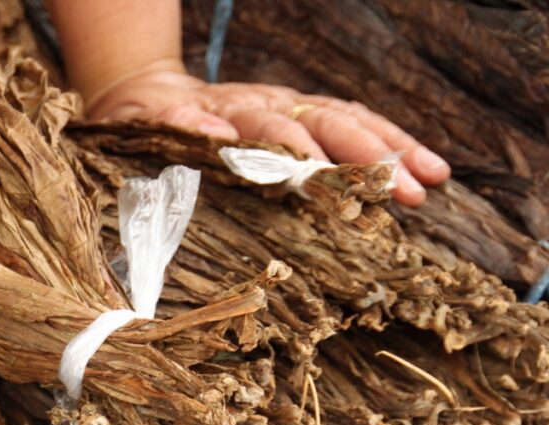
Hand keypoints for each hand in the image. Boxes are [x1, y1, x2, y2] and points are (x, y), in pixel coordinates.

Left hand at [87, 69, 449, 205]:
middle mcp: (262, 105)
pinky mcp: (300, 115)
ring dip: (389, 150)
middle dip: (361, 154)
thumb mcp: (132, 128)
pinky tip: (428, 168)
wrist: (143, 96)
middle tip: (400, 189)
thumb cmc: (134, 125)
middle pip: (320, 123)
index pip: (264, 129)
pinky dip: (391, 143)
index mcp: (220, 112)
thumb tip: (217, 138)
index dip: (290, 151)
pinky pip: (352, 122)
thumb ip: (171, 130)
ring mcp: (285, 108)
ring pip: (346, 120)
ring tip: (431, 181)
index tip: (316, 172)